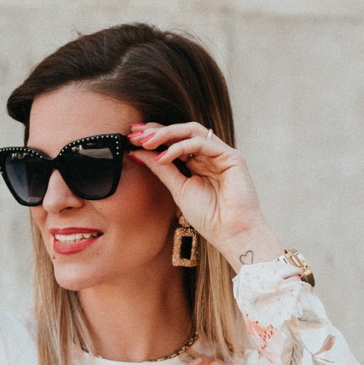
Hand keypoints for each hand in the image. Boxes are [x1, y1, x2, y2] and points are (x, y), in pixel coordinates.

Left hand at [128, 121, 283, 268]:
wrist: (231, 233)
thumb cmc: (209, 217)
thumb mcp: (178, 189)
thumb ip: (161, 169)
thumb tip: (138, 152)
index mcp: (198, 162)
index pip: (175, 141)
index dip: (154, 136)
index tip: (131, 137)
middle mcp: (210, 155)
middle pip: (182, 131)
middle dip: (157, 131)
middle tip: (135, 135)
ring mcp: (221, 154)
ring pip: (192, 131)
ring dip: (166, 134)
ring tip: (146, 143)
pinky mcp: (232, 156)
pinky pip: (202, 143)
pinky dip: (180, 147)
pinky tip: (163, 157)